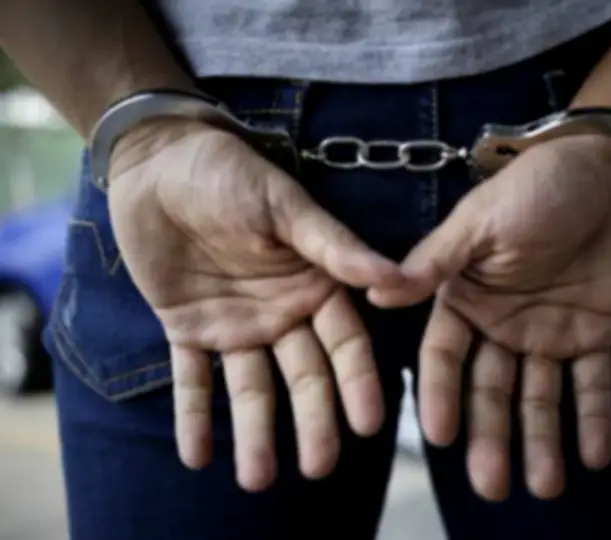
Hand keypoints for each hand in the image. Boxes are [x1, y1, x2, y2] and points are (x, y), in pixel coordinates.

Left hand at [108, 120, 416, 490]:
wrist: (158, 161)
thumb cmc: (228, 172)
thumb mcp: (284, 205)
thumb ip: (334, 247)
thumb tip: (396, 279)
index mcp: (314, 284)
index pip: (343, 343)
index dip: (357, 382)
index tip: (369, 423)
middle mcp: (283, 313)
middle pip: (304, 377)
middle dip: (313, 421)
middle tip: (319, 467)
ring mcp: (237, 325)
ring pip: (251, 388)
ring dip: (256, 432)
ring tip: (256, 479)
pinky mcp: (188, 329)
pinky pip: (193, 379)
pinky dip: (195, 416)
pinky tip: (196, 456)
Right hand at [369, 134, 610, 500]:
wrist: (610, 169)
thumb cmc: (538, 186)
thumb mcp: (480, 220)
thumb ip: (435, 262)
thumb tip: (377, 294)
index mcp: (464, 296)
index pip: (445, 357)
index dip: (442, 396)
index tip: (438, 436)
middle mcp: (498, 322)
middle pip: (489, 389)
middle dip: (490, 437)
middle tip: (493, 486)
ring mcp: (546, 331)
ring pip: (538, 396)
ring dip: (540, 441)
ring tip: (544, 486)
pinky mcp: (592, 333)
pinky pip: (592, 383)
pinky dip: (594, 418)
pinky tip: (595, 455)